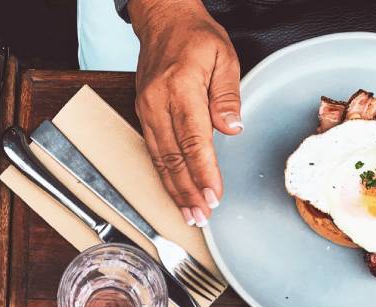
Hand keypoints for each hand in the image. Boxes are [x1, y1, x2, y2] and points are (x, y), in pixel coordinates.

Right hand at [128, 0, 241, 226]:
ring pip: (159, 160)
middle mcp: (158, 103)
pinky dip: (165, 177)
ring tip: (190, 214)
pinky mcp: (143, 116)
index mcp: (180, 87)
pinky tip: (176, 193)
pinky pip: (153, 153)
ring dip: (175, 190)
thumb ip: (227, 94)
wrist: (163, 20)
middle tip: (202, 216)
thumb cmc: (196, 37)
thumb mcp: (224, 56)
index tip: (213, 194)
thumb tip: (232, 128)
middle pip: (172, 157)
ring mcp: (146, 111)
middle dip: (188, 191)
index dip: (204, 171)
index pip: (193, 139)